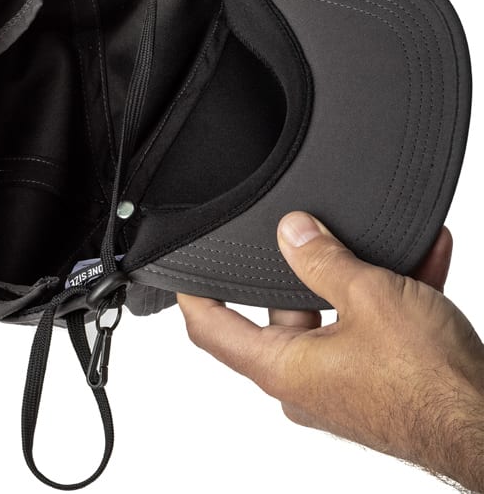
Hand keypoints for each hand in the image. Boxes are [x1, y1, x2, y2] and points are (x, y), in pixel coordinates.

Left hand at [177, 212, 483, 489]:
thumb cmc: (433, 384)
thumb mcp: (370, 298)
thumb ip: (323, 259)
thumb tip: (292, 232)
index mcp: (285, 369)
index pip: (213, 330)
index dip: (194, 295)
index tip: (182, 269)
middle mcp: (306, 382)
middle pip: (281, 311)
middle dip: (304, 267)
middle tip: (317, 231)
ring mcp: (343, 383)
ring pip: (335, 313)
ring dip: (362, 275)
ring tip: (387, 240)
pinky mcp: (378, 382)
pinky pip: (373, 327)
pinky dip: (394, 295)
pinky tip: (422, 259)